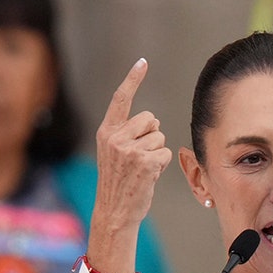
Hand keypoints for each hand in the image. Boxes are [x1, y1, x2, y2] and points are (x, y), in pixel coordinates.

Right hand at [92, 57, 171, 236]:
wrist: (114, 211)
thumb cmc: (118, 183)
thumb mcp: (113, 154)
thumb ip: (127, 134)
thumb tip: (153, 121)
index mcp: (106, 132)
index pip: (121, 99)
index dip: (132, 79)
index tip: (143, 62)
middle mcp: (116, 138)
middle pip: (151, 119)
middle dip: (151, 135)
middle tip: (138, 158)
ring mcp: (130, 150)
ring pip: (160, 137)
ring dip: (156, 153)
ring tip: (141, 170)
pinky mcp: (145, 162)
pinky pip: (166, 152)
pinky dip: (162, 165)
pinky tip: (148, 176)